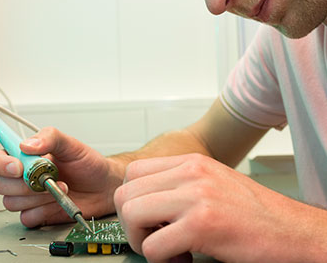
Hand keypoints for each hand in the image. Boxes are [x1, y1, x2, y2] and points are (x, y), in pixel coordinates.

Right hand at [0, 127, 123, 226]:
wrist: (103, 185)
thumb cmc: (88, 163)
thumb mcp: (71, 144)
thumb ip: (50, 138)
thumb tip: (27, 144)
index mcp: (27, 156)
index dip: (2, 164)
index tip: (18, 167)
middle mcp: (24, 176)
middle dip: (22, 183)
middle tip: (46, 178)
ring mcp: (29, 196)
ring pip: (11, 202)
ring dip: (36, 197)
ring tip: (59, 187)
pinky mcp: (37, 213)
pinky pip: (26, 218)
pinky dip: (42, 211)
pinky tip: (57, 201)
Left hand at [114, 153, 318, 262]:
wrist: (290, 229)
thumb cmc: (251, 210)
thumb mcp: (211, 182)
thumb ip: (179, 184)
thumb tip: (147, 199)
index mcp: (190, 162)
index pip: (133, 172)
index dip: (132, 199)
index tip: (147, 218)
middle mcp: (189, 173)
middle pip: (125, 194)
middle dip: (132, 223)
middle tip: (153, 237)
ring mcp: (195, 196)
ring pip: (131, 215)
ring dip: (141, 240)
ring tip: (165, 248)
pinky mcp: (203, 224)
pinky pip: (153, 246)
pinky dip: (161, 260)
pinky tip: (184, 259)